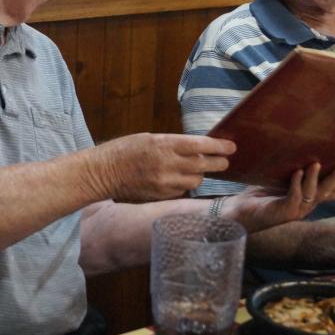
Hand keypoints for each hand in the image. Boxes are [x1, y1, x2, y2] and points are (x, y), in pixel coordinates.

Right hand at [88, 133, 234, 202]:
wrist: (103, 172)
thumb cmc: (124, 150)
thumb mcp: (150, 138)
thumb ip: (173, 144)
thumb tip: (196, 149)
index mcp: (164, 144)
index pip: (200, 145)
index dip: (218, 146)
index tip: (231, 147)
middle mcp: (167, 164)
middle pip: (203, 165)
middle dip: (218, 163)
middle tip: (225, 161)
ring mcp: (164, 182)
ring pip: (195, 180)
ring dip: (200, 174)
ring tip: (199, 169)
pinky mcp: (161, 196)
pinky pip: (182, 190)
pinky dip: (185, 184)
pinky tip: (179, 179)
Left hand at [225, 162, 334, 232]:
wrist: (241, 212)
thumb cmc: (259, 194)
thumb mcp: (279, 178)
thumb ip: (291, 168)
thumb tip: (299, 146)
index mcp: (307, 198)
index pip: (332, 192)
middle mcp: (305, 205)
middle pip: (328, 193)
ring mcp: (296, 210)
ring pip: (313, 195)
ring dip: (315, 178)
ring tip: (316, 163)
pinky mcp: (284, 212)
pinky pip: (295, 197)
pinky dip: (297, 183)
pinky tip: (296, 172)